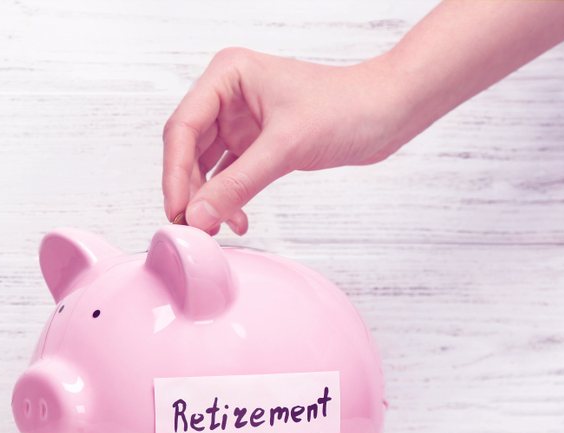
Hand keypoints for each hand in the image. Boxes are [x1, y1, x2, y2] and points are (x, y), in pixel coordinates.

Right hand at [162, 48, 405, 234]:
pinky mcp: (254, 142)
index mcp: (228, 75)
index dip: (175, 173)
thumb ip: (238, 184)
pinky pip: (227, 176)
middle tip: (195, 226)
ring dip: (209, 199)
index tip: (178, 210)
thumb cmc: (348, 106)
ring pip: (204, 167)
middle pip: (188, 150)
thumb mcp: (287, 147)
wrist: (389, 111)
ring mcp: (239, 120)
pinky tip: (237, 219)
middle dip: (191, 190)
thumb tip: (198, 216)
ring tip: (218, 227)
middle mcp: (227, 95)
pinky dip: (228, 199)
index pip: (183, 127)